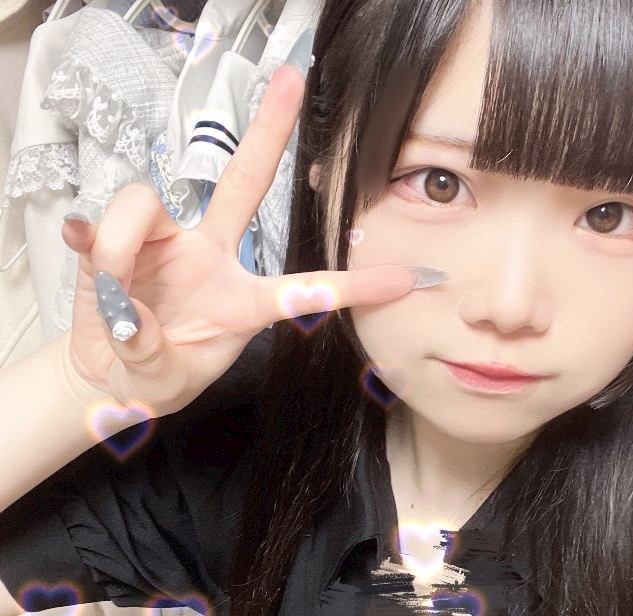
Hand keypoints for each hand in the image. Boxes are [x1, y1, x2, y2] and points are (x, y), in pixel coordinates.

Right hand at [61, 63, 437, 416]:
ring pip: (147, 204)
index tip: (406, 278)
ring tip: (113, 299)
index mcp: (242, 304)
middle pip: (245, 182)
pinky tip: (86, 259)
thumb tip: (127, 312)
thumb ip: (149, 350)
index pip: (304, 290)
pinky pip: (103, 221)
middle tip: (291, 77)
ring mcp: (166, 242)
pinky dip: (92, 243)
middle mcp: (211, 259)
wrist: (106, 374)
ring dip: (120, 247)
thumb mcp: (161, 380)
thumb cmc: (151, 378)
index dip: (353, 286)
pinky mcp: (117, 236)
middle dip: (268, 131)